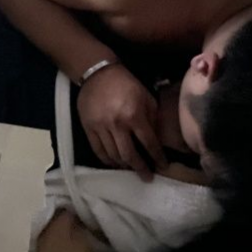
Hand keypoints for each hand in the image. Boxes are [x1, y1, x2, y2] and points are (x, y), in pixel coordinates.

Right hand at [77, 64, 166, 180]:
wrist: (97, 73)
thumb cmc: (126, 84)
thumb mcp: (146, 97)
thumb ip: (152, 118)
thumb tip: (156, 139)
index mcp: (134, 115)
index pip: (148, 143)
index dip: (157, 157)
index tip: (163, 166)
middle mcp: (117, 124)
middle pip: (130, 155)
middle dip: (140, 168)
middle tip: (147, 177)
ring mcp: (101, 127)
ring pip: (113, 155)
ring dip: (124, 166)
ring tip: (130, 169)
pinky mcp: (88, 128)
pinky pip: (98, 150)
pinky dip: (107, 160)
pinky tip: (114, 163)